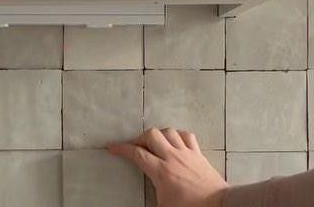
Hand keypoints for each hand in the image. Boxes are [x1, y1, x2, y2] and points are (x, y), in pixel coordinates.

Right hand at [108, 128, 227, 206]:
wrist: (219, 206)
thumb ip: (150, 199)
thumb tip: (140, 202)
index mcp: (161, 171)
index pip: (137, 154)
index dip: (122, 149)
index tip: (112, 147)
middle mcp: (172, 156)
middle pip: (151, 135)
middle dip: (140, 138)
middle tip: (136, 147)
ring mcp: (186, 152)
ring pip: (168, 131)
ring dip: (158, 135)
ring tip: (155, 144)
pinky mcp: (198, 153)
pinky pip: (186, 135)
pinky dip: (178, 135)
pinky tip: (175, 141)